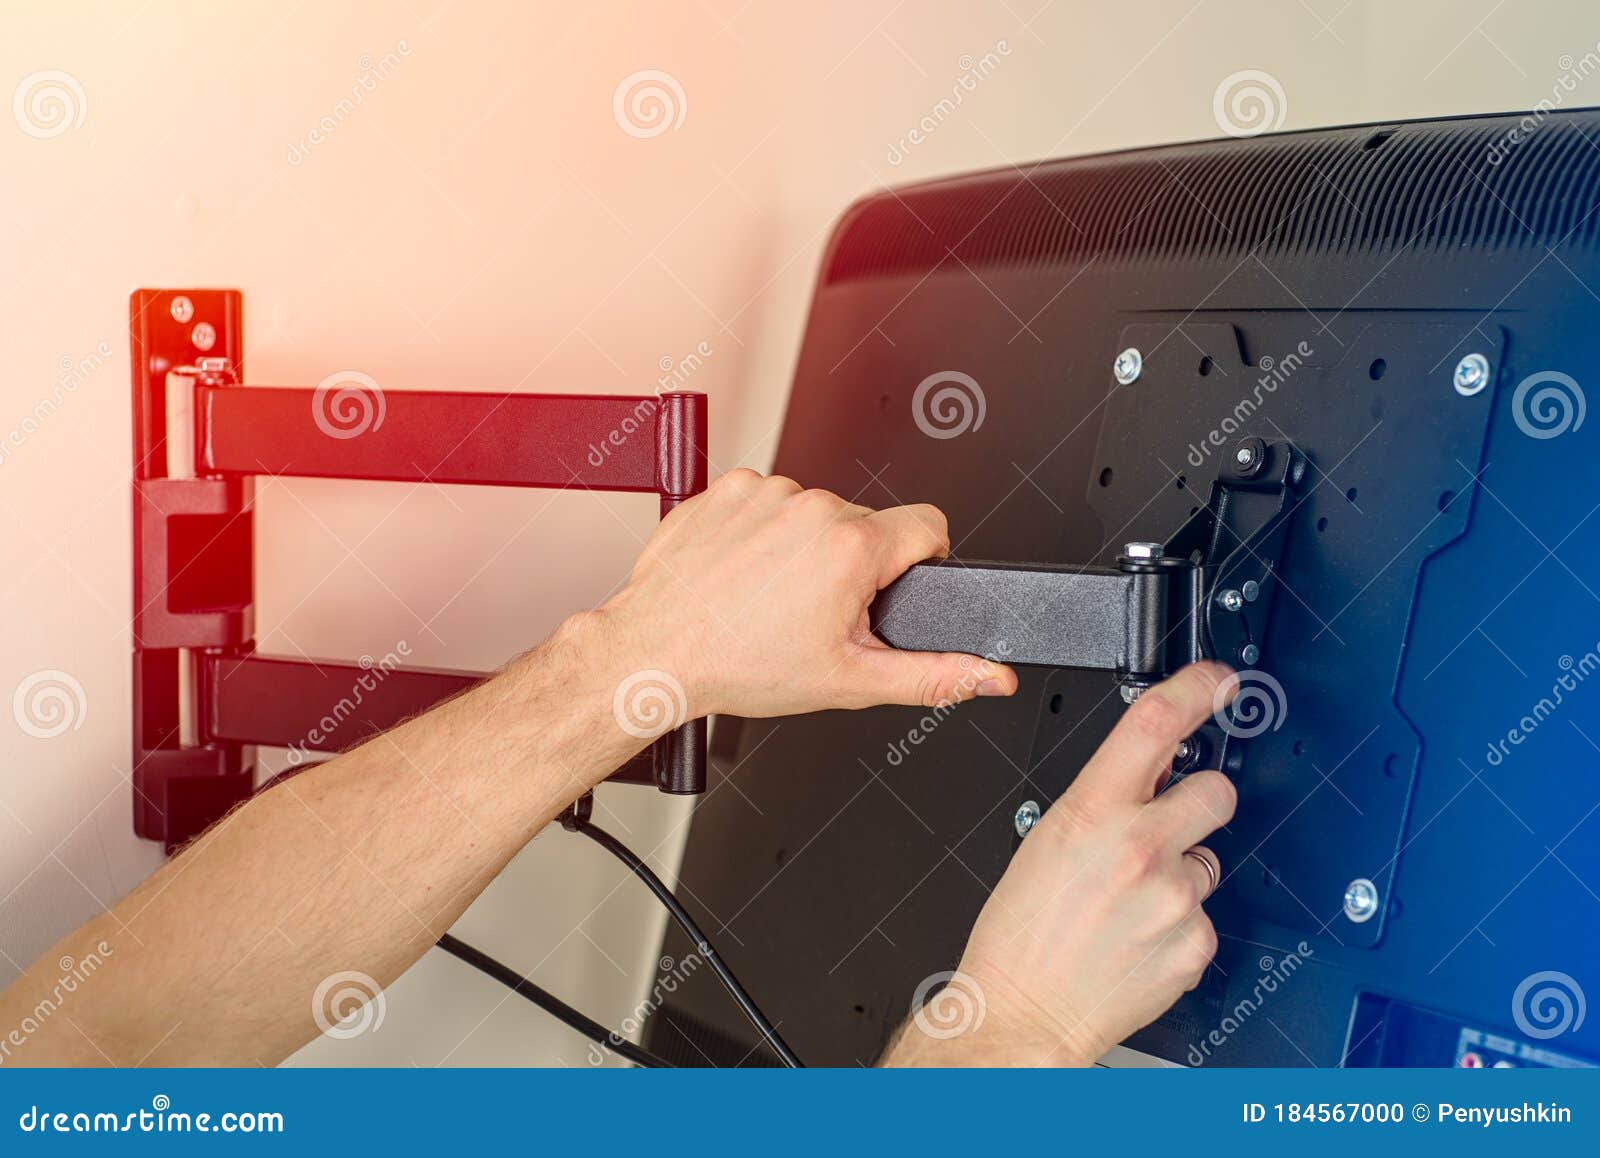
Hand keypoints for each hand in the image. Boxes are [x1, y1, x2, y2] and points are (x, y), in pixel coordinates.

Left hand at [593, 469, 1018, 719]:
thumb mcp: (850, 681)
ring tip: (771, 594)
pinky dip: (761, 531)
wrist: (655, 652)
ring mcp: (765, 491)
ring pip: (815, 512)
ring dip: (804, 546)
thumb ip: (934, 675)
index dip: (920, 560)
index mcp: (851, 548)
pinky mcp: (727, 487)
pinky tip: (743, 572)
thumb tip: (989, 675)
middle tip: (814, 611)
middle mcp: (811, 507)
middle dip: (853, 564)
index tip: (890, 587)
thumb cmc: (738, 665)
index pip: (929, 524)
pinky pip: (766, 500)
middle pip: (866, 524)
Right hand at [883, 663, 1236, 1065]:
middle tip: (1170, 824)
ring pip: (1209, 861)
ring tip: (1131, 903)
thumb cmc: (1020, 934)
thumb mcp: (1045, 839)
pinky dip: (1179, 925)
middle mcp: (1140, 847)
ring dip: (1181, 874)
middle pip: (1215, 791)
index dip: (1198, 688)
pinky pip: (1205, 917)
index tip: (1219, 681)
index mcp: (1091, 811)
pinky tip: (1139, 938)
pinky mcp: (1195, 944)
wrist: (1021, 1012)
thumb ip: (1104, 799)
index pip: (1156, 723)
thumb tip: (1151, 770)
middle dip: (1201, 801)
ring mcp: (1174, 898)